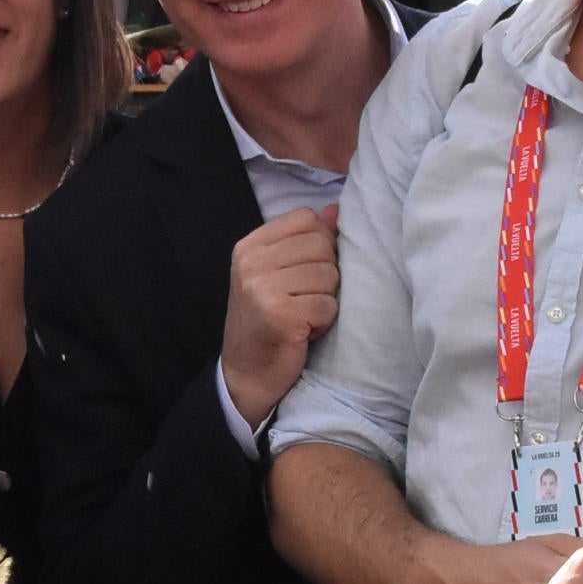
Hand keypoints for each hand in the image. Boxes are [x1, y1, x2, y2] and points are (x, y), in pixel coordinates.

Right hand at [220, 204, 339, 428]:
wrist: (247, 373)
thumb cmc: (267, 321)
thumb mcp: (278, 273)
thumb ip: (304, 240)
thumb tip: (335, 210)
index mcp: (250, 247)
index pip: (306, 219)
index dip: (319, 243)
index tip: (302, 271)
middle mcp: (252, 263)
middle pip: (323, 245)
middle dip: (325, 275)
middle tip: (303, 298)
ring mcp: (264, 289)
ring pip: (329, 275)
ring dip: (325, 300)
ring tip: (303, 314)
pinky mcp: (281, 316)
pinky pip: (328, 305)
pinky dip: (324, 321)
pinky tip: (303, 330)